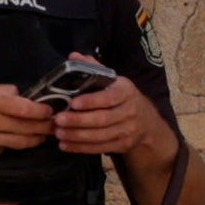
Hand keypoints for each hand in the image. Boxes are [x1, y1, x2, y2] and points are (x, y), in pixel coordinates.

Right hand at [0, 76, 57, 165]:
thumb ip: (3, 90)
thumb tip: (23, 95)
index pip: (25, 109)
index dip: (43, 111)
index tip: (51, 110)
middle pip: (28, 128)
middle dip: (46, 127)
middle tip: (56, 124)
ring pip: (23, 143)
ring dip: (37, 139)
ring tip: (44, 134)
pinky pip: (7, 150)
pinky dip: (14, 145)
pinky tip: (15, 139)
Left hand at [39, 68, 160, 168]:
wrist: (145, 122)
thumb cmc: (121, 97)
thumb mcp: (113, 80)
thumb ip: (93, 68)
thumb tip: (73, 56)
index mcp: (125, 91)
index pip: (109, 97)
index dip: (91, 101)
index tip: (73, 102)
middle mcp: (129, 111)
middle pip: (102, 119)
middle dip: (79, 120)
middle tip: (59, 119)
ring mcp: (127, 130)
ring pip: (100, 135)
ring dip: (77, 136)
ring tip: (58, 133)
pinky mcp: (123, 144)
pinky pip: (100, 147)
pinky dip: (81, 148)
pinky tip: (66, 144)